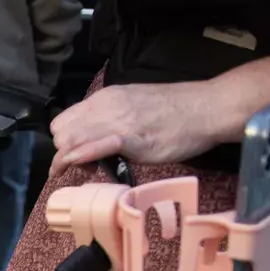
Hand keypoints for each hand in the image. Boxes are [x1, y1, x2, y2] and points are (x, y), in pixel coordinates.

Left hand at [48, 81, 233, 178]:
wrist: (207, 108)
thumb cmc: (175, 111)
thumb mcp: (134, 106)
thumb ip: (111, 119)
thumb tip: (95, 139)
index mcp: (105, 98)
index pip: (64, 121)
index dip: (64, 142)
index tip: (73, 155)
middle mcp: (106, 106)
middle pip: (62, 134)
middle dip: (64, 154)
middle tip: (82, 166)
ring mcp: (117, 121)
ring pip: (72, 141)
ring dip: (68, 161)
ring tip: (86, 172)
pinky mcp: (131, 137)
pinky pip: (96, 146)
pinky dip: (81, 156)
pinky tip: (79, 166)